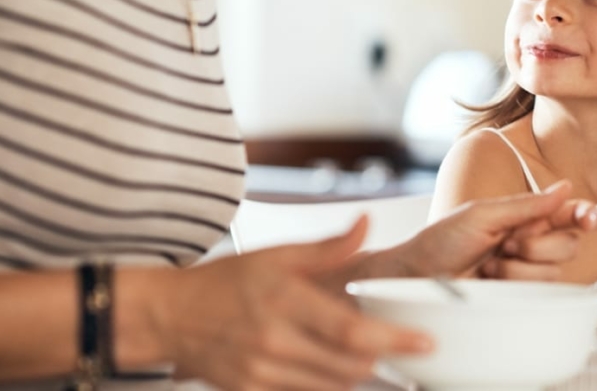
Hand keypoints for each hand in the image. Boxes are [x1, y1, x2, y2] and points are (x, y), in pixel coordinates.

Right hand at [159, 218, 431, 390]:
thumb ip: (328, 248)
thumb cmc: (225, 282)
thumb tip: (366, 224)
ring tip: (369, 355)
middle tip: (399, 344)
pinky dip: (328, 386)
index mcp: (285, 302)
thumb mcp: (277, 255)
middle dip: (382, 359)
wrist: (170, 316)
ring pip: (332, 387)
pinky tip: (333, 369)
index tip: (424, 341)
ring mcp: (262, 372)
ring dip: (359, 374)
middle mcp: (275, 342)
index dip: (394, 340)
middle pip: (349, 367)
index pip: (352, 331)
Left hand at [399, 180, 596, 280]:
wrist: (418, 276)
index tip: (587, 218)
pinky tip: (492, 280)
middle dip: (539, 245)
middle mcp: (530, 243)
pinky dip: (514, 282)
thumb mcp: (482, 214)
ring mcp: (526, 270)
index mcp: (523, 217)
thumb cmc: (441, 240)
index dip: (584, 214)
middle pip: (569, 244)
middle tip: (507, 243)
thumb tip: (565, 187)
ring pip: (555, 270)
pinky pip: (539, 290)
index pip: (566, 213)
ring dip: (520, 266)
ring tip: (489, 264)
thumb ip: (526, 205)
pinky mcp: (521, 296)